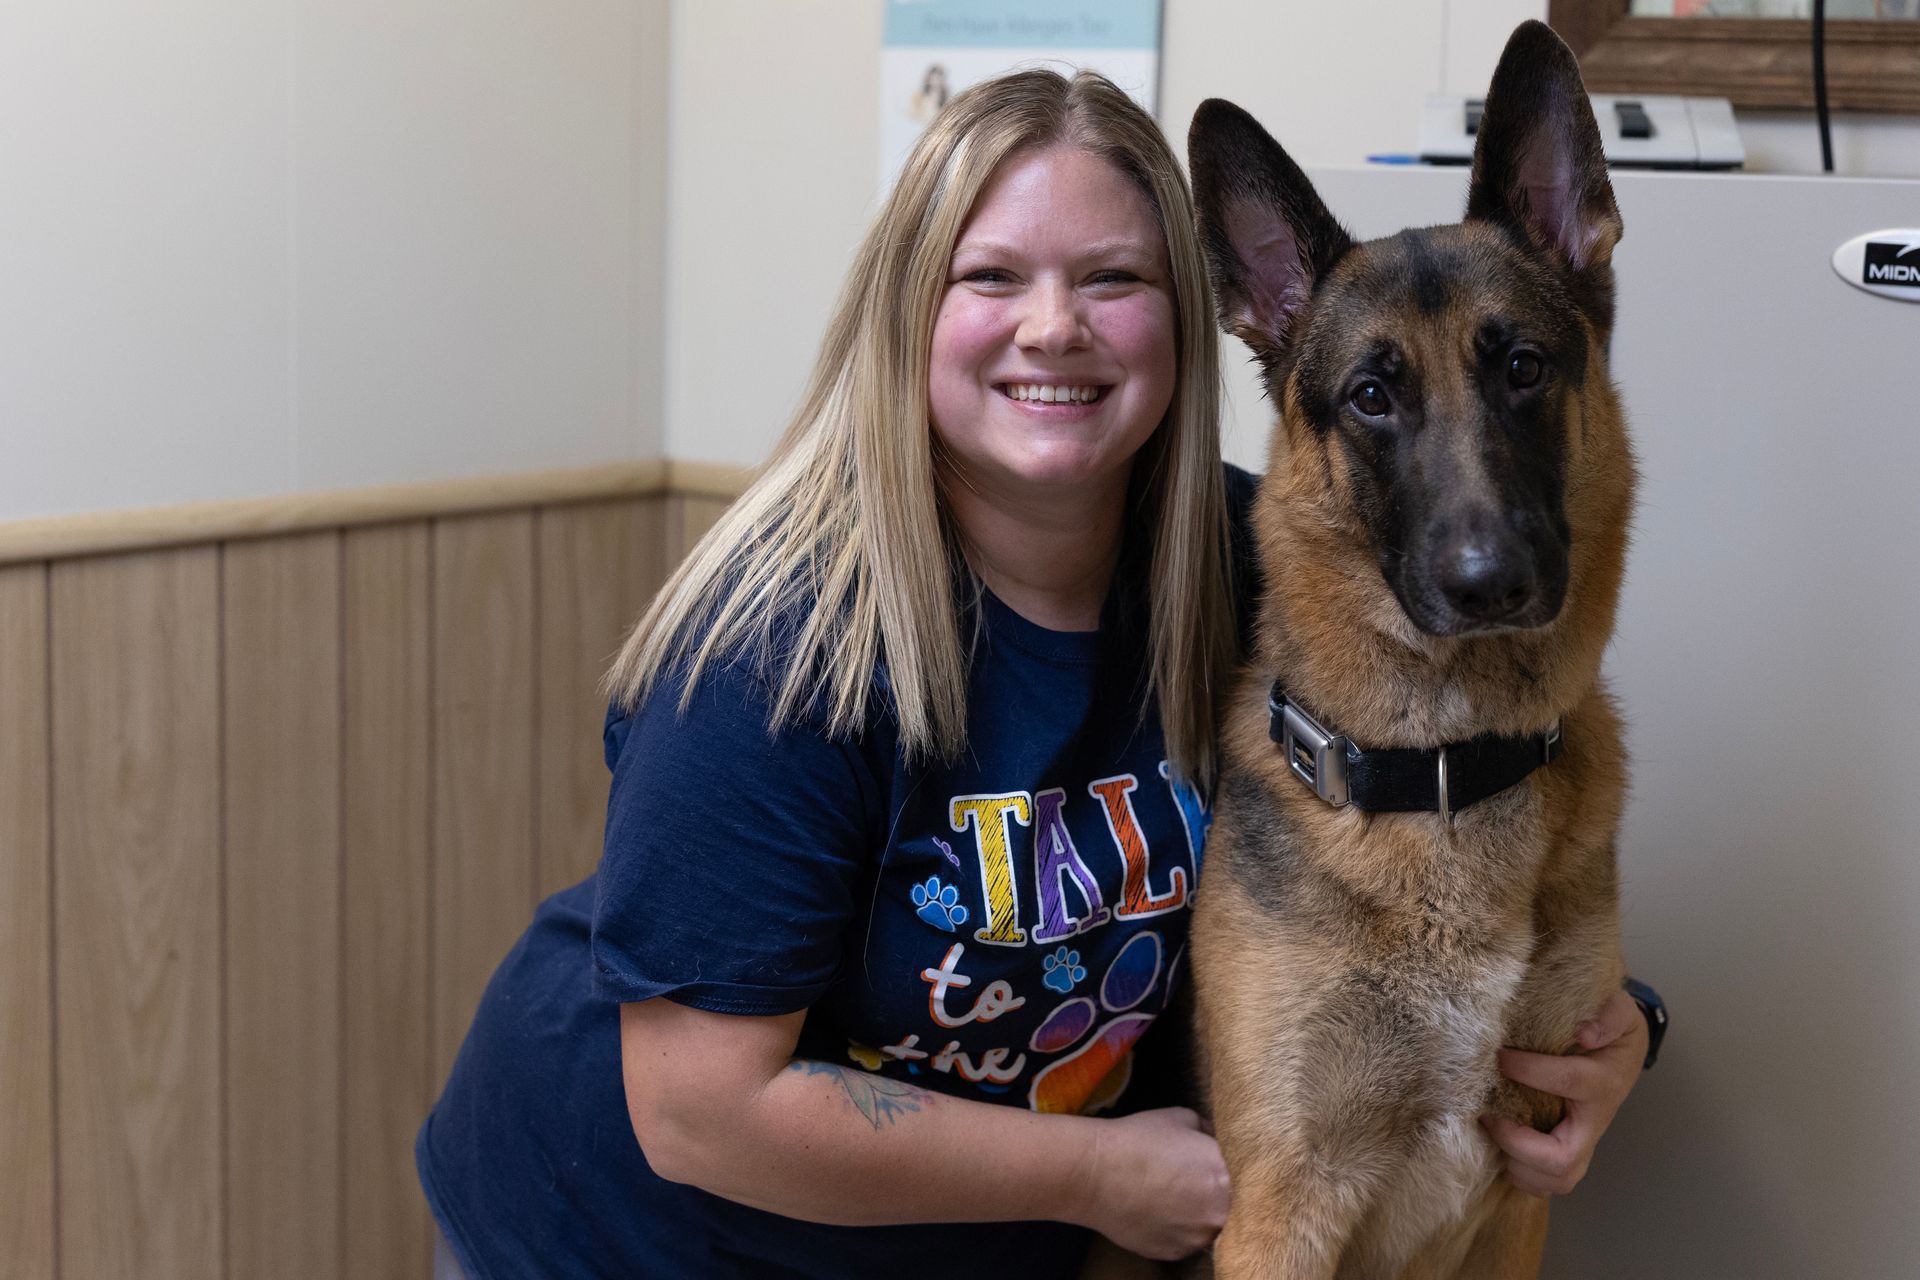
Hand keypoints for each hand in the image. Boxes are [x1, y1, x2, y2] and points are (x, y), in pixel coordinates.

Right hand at [1075, 1106, 1229, 1260]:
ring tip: (1174, 1196)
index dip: (1236, 1173)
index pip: (1249, 1180)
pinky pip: (1186, 1241)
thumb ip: (1211, 1134)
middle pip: (1235, 1208)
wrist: (1095, 1173)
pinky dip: (1178, 1229)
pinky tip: (1158, 1210)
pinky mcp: (1176, 1253)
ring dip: (1200, 1215)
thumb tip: (1218, 1141)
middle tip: (1197, 1182)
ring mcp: (1197, 1238)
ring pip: (1211, 1228)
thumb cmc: (1139, 1139)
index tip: (1221, 1167)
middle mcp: (1220, 1214)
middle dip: (1219, 1196)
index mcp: (1227, 1177)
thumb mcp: (1184, 1119)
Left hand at [1481, 988, 1647, 1196]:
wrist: (1623, 1050)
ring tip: (1490, 1132)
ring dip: (1518, 1166)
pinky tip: (1499, 1147)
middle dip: (1518, 1144)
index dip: (1531, 1071)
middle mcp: (1594, 1121)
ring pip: (1558, 1180)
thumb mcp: (1618, 1009)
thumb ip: (1607, 1014)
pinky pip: (1548, 1181)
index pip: (1568, 1081)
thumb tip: (1585, 1031)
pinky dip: (1523, 1174)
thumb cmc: (1612, 1027)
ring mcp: (1583, 1141)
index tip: (1499, 1056)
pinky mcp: (1569, 1150)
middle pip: (1563, 1160)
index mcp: (1603, 1082)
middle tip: (1487, 1116)